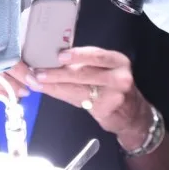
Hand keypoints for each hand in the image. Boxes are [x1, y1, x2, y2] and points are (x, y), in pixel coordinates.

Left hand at [22, 47, 153, 151]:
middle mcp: (119, 75)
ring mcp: (114, 94)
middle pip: (84, 73)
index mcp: (117, 61)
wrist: (131, 114)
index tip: (59, 56)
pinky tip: (49, 91)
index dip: (77, 55)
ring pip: (78, 88)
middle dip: (57, 73)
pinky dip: (61, 95)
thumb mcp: (106, 70)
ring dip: (54, 85)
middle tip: (37, 72)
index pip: (96, 55)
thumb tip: (53, 58)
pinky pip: (77, 100)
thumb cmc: (113, 87)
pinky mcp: (105, 108)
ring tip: (37, 82)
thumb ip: (84, 64)